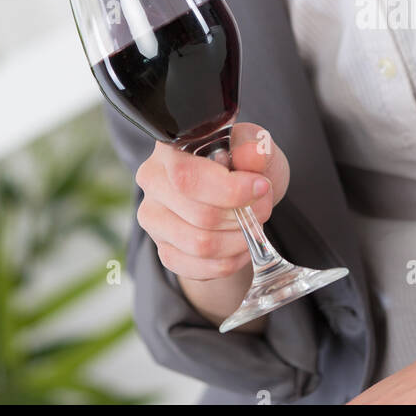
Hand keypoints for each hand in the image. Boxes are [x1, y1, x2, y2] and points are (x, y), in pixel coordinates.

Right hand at [134, 123, 288, 330]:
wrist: (237, 193)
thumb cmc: (242, 164)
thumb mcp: (255, 147)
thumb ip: (256, 149)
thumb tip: (253, 154)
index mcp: (168, 148)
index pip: (186, 177)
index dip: (229, 190)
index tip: (261, 187)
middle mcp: (152, 181)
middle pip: (199, 215)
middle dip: (242, 217)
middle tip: (263, 209)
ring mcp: (153, 218)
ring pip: (199, 245)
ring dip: (238, 241)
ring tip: (254, 227)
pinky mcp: (163, 249)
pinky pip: (197, 268)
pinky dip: (228, 262)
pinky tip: (241, 247)